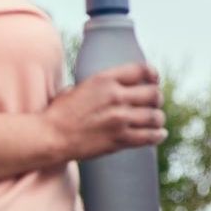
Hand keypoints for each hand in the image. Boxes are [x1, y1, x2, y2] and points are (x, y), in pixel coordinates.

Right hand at [43, 63, 166, 160]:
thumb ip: (99, 84)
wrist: (51, 136)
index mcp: (105, 79)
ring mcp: (119, 119)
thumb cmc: (60, 112)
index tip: (154, 80)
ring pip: (155, 116)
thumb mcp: (79, 87)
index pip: (141, 70)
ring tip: (156, 121)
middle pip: (153, 93)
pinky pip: (148, 136)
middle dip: (156, 99)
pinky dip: (157, 135)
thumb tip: (112, 84)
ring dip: (158, 118)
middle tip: (154, 104)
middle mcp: (115, 96)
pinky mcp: (119, 139)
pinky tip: (159, 134)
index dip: (153, 75)